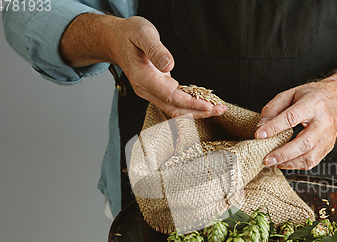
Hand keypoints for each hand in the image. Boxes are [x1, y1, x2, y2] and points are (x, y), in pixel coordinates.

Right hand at [60, 14, 225, 117]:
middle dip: (199, 112)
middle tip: (221, 109)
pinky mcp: (157, 90)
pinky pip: (175, 103)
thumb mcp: (142, 34)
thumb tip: (169, 65)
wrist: (115, 40)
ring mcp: (151, 92)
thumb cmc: (129, 34)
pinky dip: (191, 105)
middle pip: (175, 108)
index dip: (190, 103)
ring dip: (197, 111)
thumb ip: (156, 50)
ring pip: (175, 109)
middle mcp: (146, 90)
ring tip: (218, 109)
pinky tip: (206, 103)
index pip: (170, 96)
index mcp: (143, 79)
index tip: (208, 105)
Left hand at [255, 71, 336, 169]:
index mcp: (313, 104)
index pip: (292, 117)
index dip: (274, 127)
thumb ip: (273, 108)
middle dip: (282, 153)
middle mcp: (323, 121)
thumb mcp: (291, 93)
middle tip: (266, 159)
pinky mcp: (329, 146)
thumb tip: (261, 126)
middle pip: (304, 142)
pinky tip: (284, 162)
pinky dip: (296, 164)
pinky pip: (312, 161)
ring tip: (272, 163)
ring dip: (288, 163)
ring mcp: (328, 136)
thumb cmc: (313, 96)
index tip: (259, 135)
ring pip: (309, 156)